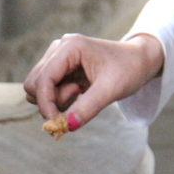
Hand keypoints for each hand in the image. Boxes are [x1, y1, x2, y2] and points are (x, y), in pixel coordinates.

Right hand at [23, 33, 164, 130]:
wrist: (140, 60)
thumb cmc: (129, 69)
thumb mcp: (111, 90)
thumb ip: (87, 108)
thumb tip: (66, 126)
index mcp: (70, 47)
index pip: (42, 79)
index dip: (45, 104)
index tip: (56, 123)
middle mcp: (59, 49)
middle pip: (33, 84)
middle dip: (51, 100)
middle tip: (77, 98)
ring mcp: (57, 57)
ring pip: (38, 88)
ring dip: (56, 99)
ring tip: (81, 93)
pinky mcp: (60, 67)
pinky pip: (47, 89)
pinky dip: (60, 98)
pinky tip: (79, 92)